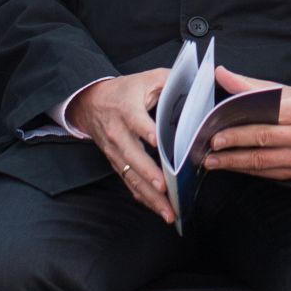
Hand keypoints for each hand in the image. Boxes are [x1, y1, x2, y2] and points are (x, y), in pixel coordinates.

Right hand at [68, 69, 174, 223]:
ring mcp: (115, 151)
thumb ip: (172, 82)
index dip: (146, 131)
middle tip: (165, 188)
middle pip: (132, 156)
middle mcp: (118, 133)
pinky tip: (158, 208)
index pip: (136, 121)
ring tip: (168, 211)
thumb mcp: (147, 79)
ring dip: (149, 195)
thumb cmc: (125, 91)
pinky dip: (143, 197)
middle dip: (149, 174)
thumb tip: (198, 87)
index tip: (156, 141)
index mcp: (127, 109)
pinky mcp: (115, 163)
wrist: (91, 103)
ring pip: (131, 176)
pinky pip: (129, 183)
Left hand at [204, 66, 290, 179]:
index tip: (216, 132)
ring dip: (234, 163)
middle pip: (261, 142)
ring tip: (212, 161)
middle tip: (210, 147)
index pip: (264, 121)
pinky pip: (266, 173)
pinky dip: (245, 170)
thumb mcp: (279, 90)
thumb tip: (221, 73)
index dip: (239, 130)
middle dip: (233, 146)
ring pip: (262, 162)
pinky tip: (230, 166)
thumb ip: (248, 84)